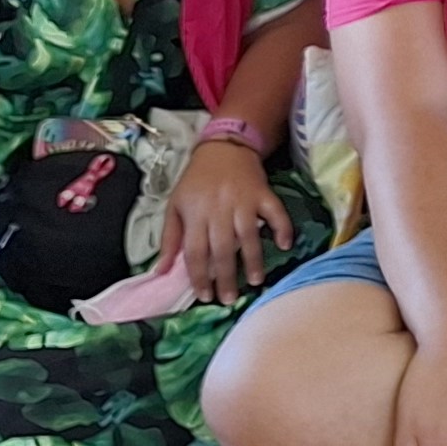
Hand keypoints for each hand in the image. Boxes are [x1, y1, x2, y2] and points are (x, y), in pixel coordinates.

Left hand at [159, 134, 295, 302]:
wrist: (223, 147)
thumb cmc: (196, 180)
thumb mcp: (175, 205)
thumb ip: (169, 239)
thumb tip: (161, 271)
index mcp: (195, 213)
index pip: (196, 251)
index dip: (199, 276)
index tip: (204, 296)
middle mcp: (219, 209)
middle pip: (223, 249)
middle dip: (226, 277)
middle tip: (229, 299)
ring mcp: (244, 201)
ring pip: (249, 235)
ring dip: (254, 260)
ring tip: (256, 282)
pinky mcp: (264, 193)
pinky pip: (276, 213)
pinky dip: (282, 228)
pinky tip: (284, 245)